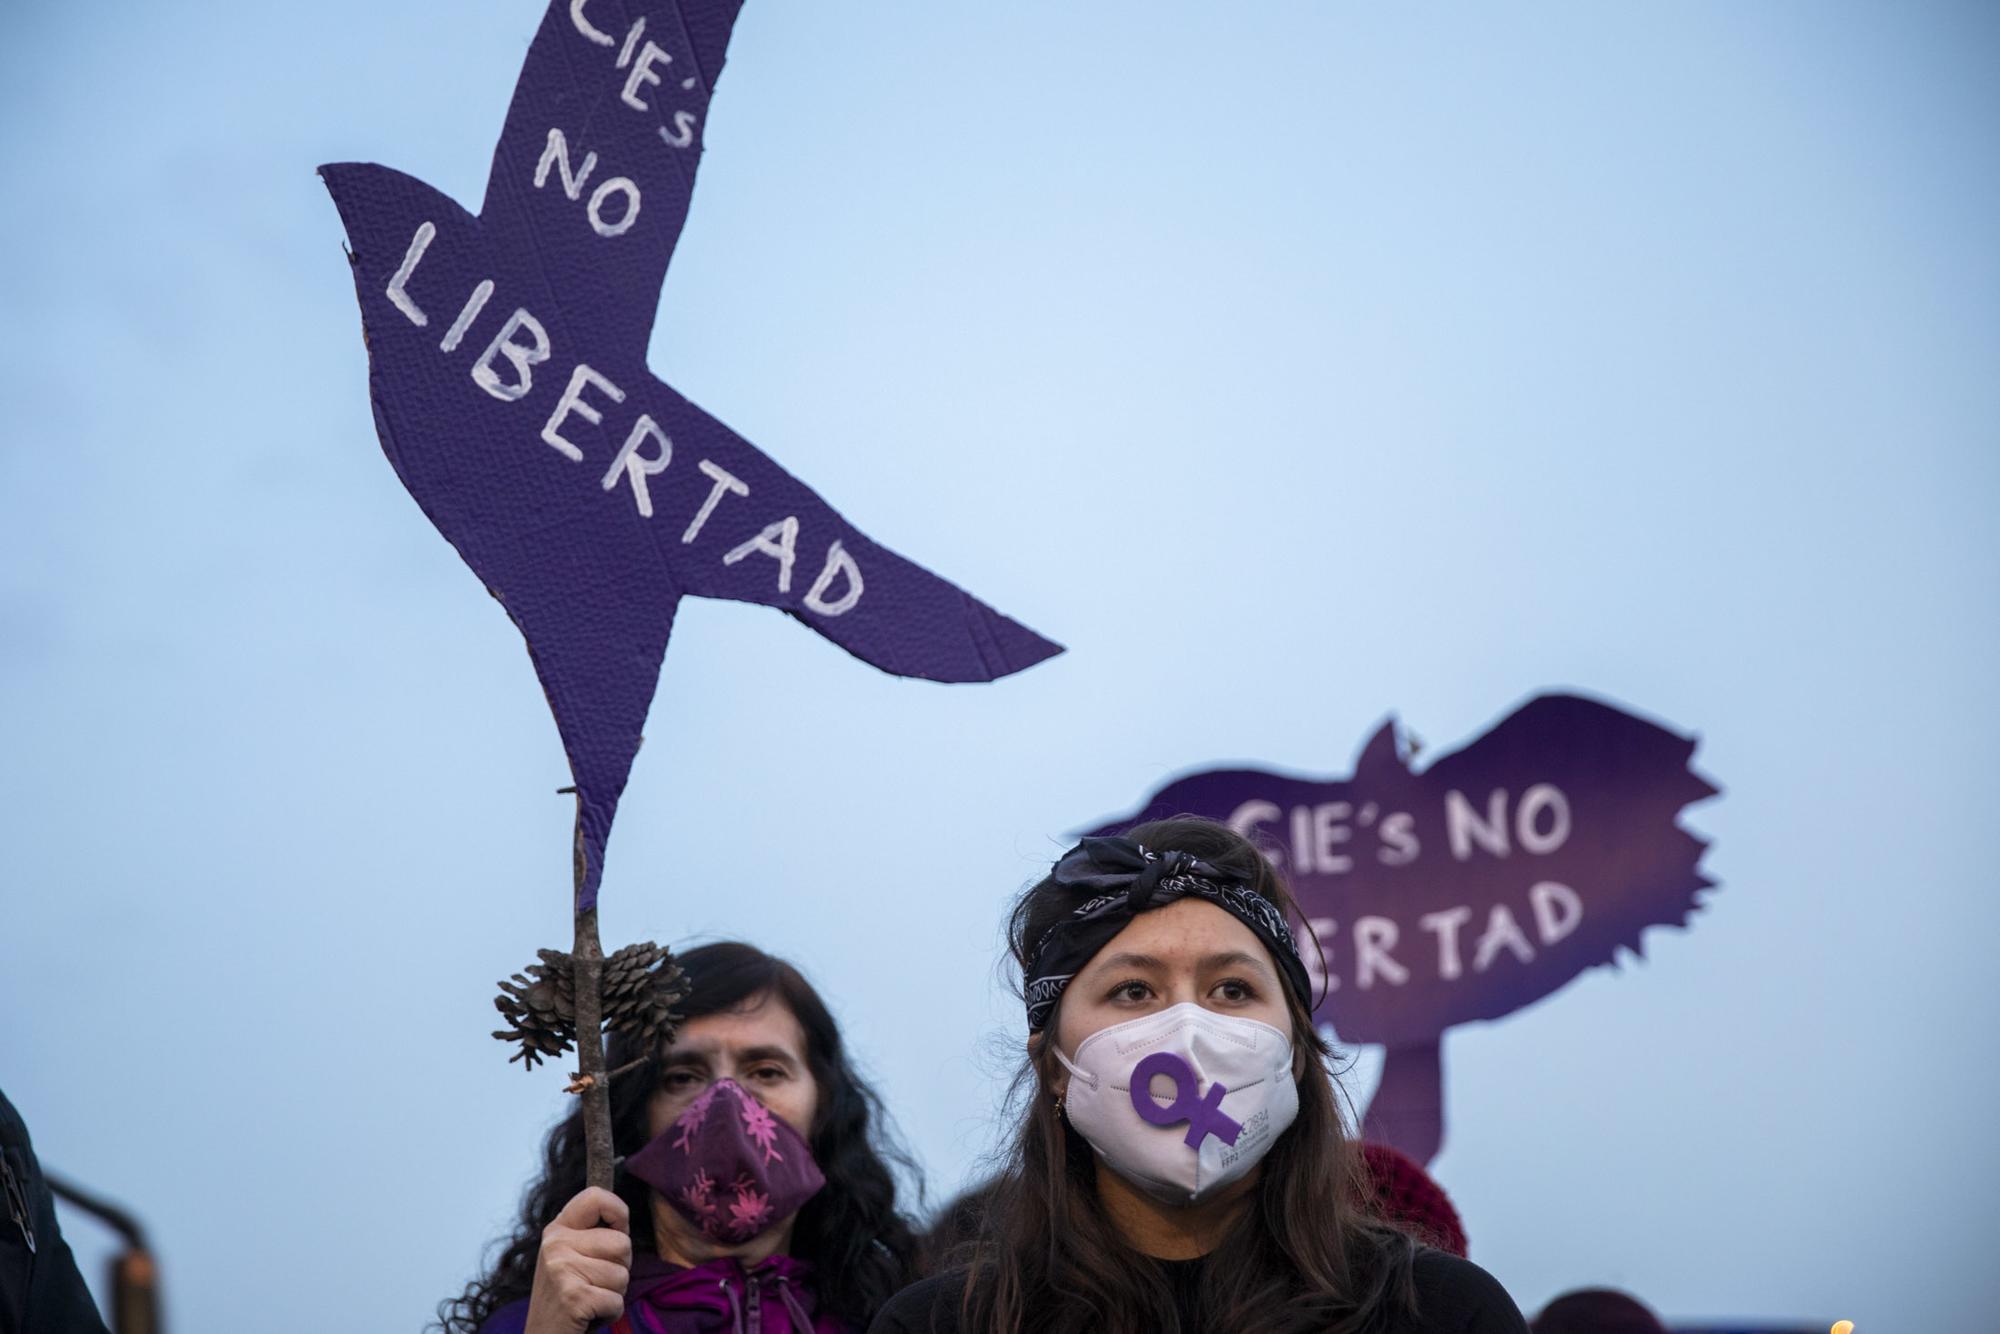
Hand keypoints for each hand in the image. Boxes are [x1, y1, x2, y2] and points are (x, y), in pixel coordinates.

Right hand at [522, 1187, 631, 1333]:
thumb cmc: (566, 1298)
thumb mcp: (570, 1258)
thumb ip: (591, 1236)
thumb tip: (622, 1217)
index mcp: (556, 1230)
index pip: (595, 1196)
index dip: (618, 1210)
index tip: (620, 1229)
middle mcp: (555, 1245)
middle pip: (622, 1243)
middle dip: (619, 1268)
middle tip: (594, 1283)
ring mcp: (561, 1270)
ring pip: (623, 1274)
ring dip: (614, 1293)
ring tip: (589, 1300)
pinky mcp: (572, 1297)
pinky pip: (617, 1301)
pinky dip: (610, 1313)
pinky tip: (588, 1316)